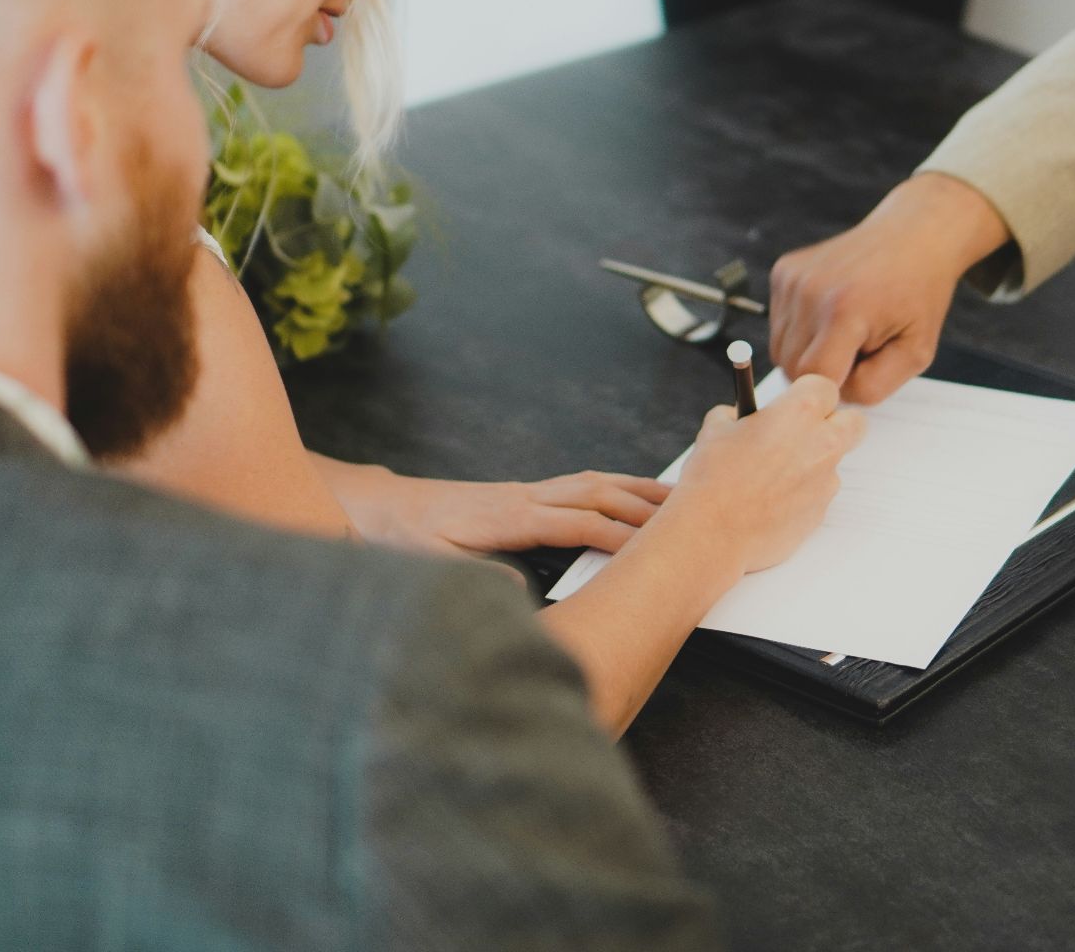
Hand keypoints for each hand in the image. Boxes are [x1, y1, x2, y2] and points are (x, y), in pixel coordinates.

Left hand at [328, 466, 671, 556]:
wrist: (384, 507)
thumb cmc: (406, 535)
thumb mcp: (430, 563)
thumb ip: (474, 576)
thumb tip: (518, 591)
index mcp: (508, 516)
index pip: (577, 522)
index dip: (618, 533)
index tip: (653, 546)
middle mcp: (524, 496)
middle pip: (596, 493)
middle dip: (644, 504)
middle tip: (690, 514)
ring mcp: (527, 491)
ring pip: (593, 482)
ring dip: (636, 488)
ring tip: (678, 497)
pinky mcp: (526, 494)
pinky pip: (581, 485)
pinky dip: (614, 485)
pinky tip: (632, 493)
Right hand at [663, 375, 867, 573]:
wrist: (712, 533)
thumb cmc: (712, 478)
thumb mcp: (715, 429)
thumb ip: (738, 415)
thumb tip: (743, 417)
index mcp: (799, 412)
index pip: (825, 387)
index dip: (807, 394)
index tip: (792, 403)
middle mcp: (822, 444)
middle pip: (854, 422)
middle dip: (836, 423)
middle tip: (805, 432)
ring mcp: (825, 481)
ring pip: (833, 463)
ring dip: (812, 464)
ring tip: (769, 478)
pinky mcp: (820, 513)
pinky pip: (817, 495)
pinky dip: (800, 496)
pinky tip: (768, 503)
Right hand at [770, 173, 1011, 404]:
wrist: (911, 236)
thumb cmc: (918, 294)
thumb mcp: (916, 351)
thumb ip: (874, 387)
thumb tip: (831, 399)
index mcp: (844, 311)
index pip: (813, 380)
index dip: (835, 389)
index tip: (859, 376)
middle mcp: (809, 291)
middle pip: (792, 368)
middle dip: (823, 372)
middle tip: (858, 351)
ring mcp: (792, 278)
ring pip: (780, 350)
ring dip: (809, 352)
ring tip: (846, 331)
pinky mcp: (783, 271)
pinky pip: (779, 324)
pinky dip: (801, 329)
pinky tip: (832, 312)